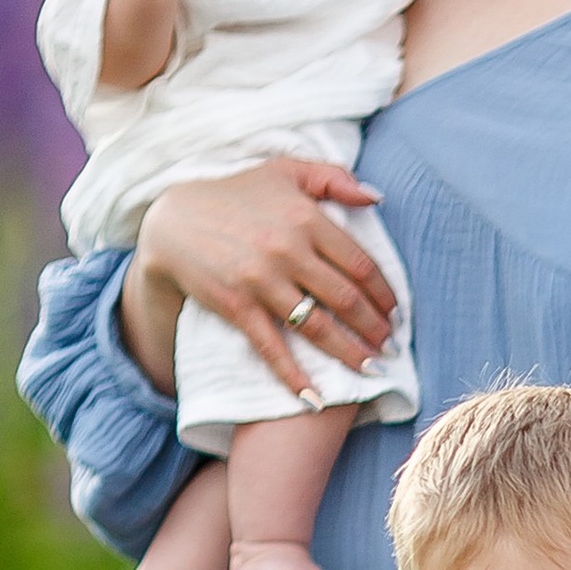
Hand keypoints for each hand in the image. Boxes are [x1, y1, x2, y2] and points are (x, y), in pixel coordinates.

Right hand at [120, 155, 399, 393]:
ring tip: (371, 368)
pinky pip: (272, 347)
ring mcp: (262, 281)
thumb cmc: (237, 193)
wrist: (174, 220)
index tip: (395, 312)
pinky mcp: (237, 306)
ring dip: (350, 353)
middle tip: (391, 346)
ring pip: (318, 326)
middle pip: (346, 299)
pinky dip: (294, 377)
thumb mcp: (285, 169)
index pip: (360, 264)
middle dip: (374, 328)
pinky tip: (315, 400)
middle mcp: (289, 250)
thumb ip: (334, 177)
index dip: (384, 293)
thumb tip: (375, 197)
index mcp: (307, 218)